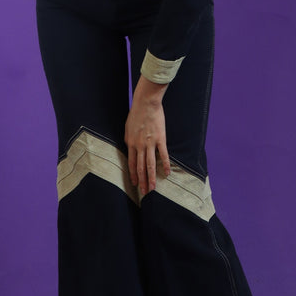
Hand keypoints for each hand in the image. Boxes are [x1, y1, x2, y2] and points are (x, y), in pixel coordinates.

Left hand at [125, 77, 170, 195]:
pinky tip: (167, 173)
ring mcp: (150, 143)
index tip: (135, 184)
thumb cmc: (136, 114)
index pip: (131, 164)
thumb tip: (130, 149)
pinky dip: (166, 165)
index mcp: (130, 143)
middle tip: (144, 192)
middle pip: (141, 167)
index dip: (133, 175)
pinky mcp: (160, 139)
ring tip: (152, 188)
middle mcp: (139, 146)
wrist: (146, 103)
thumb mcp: (127, 128)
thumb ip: (129, 140)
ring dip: (151, 178)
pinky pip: (163, 155)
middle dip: (142, 181)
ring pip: (151, 165)